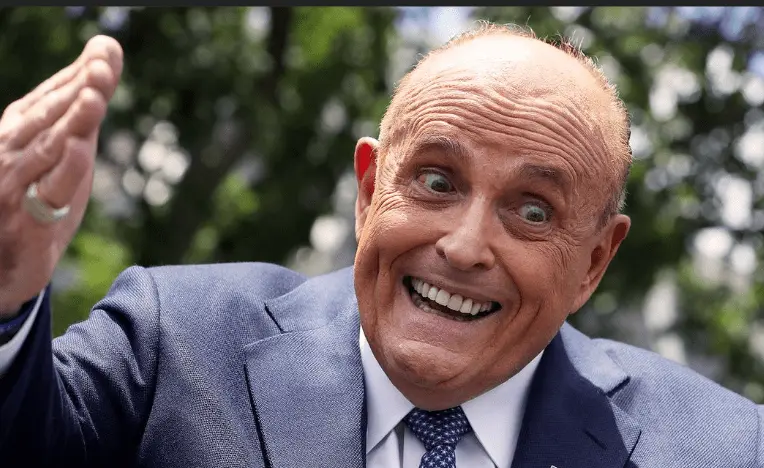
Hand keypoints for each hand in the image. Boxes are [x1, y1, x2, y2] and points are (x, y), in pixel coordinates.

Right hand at [0, 36, 122, 317]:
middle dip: (77, 88)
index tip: (106, 51)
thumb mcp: (63, 151)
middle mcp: (12, 153)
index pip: (50, 96)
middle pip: (49, 116)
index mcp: (18, 132)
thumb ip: (84, 109)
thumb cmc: (36, 197)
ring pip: (48, 147)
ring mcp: (17, 184)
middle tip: (102, 65)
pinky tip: (81, 149)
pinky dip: (66, 168)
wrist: (5, 263)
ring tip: (94, 96)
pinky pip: (49, 190)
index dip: (78, 73)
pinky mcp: (29, 219)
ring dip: (72, 121)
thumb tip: (106, 56)